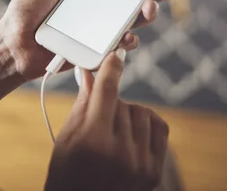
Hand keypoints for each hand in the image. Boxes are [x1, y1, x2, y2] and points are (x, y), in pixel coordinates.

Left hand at [0, 0, 189, 79]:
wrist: (12, 46)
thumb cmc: (26, 10)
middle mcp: (101, 6)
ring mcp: (101, 29)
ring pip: (135, 21)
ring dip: (148, 14)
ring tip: (150, 9)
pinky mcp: (97, 50)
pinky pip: (120, 46)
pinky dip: (128, 41)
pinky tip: (128, 36)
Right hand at [45, 50, 169, 190]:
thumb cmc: (67, 172)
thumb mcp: (67, 137)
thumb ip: (83, 103)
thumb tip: (91, 72)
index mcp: (93, 142)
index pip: (107, 92)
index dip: (111, 69)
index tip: (116, 54)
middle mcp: (120, 153)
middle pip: (122, 102)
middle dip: (109, 104)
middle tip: (98, 121)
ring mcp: (141, 164)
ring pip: (142, 112)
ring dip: (128, 113)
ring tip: (114, 131)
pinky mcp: (153, 171)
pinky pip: (159, 126)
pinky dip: (146, 123)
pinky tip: (132, 134)